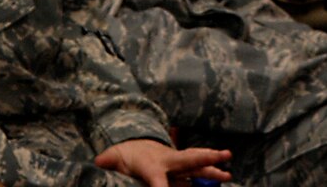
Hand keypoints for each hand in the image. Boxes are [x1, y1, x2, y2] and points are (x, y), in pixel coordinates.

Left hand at [92, 139, 232, 185]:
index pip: (158, 180)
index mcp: (151, 165)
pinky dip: (211, 173)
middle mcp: (169, 162)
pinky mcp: (182, 169)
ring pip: (198, 164)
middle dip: (206, 159)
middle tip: (224, 155)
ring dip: (214, 166)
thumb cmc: (125, 155)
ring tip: (228, 172)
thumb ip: (109, 160)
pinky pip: (198, 171)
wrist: (136, 144)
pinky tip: (224, 176)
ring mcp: (177, 164)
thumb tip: (98, 161)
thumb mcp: (114, 159)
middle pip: (189, 160)